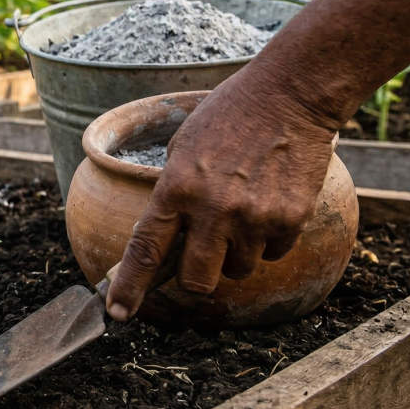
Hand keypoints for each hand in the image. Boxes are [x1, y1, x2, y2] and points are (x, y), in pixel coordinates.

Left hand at [104, 71, 339, 321]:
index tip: (119, 313)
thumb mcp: (182, 148)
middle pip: (196, 279)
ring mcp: (254, 217)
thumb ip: (174, 194)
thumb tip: (167, 240)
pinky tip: (269, 202)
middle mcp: (212, 208)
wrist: (289, 95)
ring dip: (236, 253)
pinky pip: (273, 253)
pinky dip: (269, 239)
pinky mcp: (291, 219)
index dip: (130, 286)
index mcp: (176, 187)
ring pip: (238, 269)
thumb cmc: (229, 116)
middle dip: (196, 276)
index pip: (146, 249)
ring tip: (243, 210)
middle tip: (203, 256)